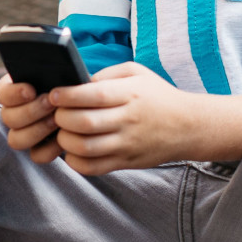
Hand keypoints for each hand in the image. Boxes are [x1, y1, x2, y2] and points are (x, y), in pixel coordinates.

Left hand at [0, 63, 241, 174]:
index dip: (66, 95)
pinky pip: (92, 168)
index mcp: (129, 94)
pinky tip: (73, 149)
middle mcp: (127, 120)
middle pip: (83, 122)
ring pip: (84, 147)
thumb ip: (105, 76)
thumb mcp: (136, 73)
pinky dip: (74, 161)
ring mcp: (126, 144)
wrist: (187, 126)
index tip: (54, 94)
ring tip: (63, 131)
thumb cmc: (157, 95)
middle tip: (56, 113)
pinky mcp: (125, 162)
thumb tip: (74, 84)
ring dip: (64, 140)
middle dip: (61, 117)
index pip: (91, 95)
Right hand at [0, 75, 66, 164]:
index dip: (14, 94)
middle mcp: (13, 114)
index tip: (30, 90)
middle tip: (51, 103)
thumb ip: (50, 70)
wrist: (86, 103)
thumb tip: (48, 69)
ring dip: (37, 129)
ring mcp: (23, 134)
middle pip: (8, 118)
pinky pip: (36, 156)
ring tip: (58, 120)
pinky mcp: (38, 150)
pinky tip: (62, 138)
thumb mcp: (61, 72)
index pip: (2, 94)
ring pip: (17, 139)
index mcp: (12, 92)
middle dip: (31, 111)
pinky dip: (49, 149)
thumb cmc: (70, 83)